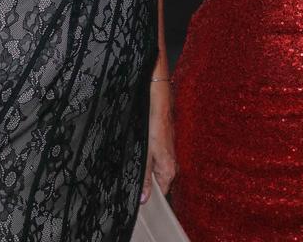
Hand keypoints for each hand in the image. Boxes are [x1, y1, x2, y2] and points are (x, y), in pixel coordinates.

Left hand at [142, 83, 176, 201]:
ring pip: (155, 171)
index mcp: (169, 170)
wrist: (159, 104)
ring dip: (145, 171)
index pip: (161, 193)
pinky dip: (146, 160)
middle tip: (130, 181)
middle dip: (145, 183)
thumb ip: (145, 177)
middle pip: (158, 182)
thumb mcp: (146, 154)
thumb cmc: (154, 126)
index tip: (136, 197)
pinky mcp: (163, 147)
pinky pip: (155, 161)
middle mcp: (171, 164)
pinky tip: (138, 154)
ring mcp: (168, 155)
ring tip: (133, 165)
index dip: (149, 196)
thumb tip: (144, 198)